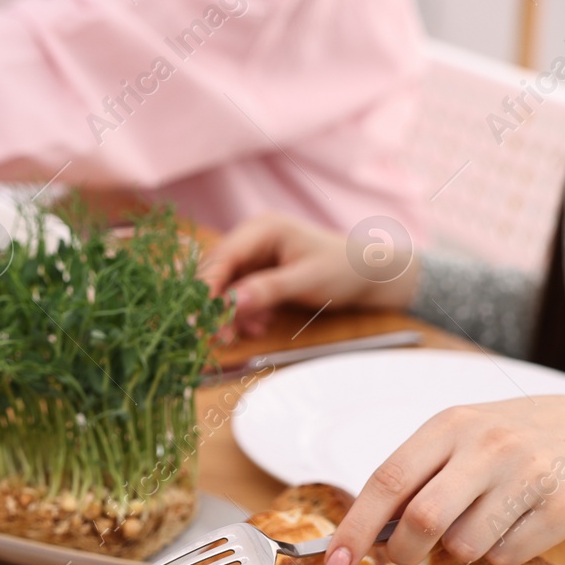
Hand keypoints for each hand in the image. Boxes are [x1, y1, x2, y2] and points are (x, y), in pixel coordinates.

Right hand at [200, 212, 418, 337]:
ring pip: (222, 287)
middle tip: (214, 336)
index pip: (222, 257)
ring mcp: (252, 256)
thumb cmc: (344, 269)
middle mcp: (251, 238)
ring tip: (243, 334)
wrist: (369, 274)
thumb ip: (268, 290)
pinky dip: (242, 314)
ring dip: (227, 314)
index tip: (195, 316)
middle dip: (213, 305)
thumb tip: (228, 303)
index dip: (205, 286)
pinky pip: (236, 295)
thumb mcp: (307, 280)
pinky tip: (259, 325)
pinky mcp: (255, 273)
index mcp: (262, 228)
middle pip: (216, 272)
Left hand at [325, 396, 564, 564]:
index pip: (388, 481)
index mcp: (449, 425)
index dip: (355, 528)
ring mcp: (530, 474)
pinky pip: (506, 556)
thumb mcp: (456, 440)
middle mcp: (489, 445)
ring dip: (460, 550)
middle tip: (404, 556)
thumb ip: (413, 479)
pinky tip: (516, 523)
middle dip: (403, 552)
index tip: (335, 563)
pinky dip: (500, 553)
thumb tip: (367, 537)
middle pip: (423, 520)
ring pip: (465, 547)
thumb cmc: (505, 441)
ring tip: (481, 522)